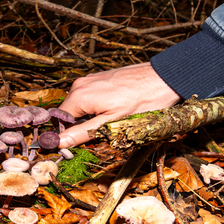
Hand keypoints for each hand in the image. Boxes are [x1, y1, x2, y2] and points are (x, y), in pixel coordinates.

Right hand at [57, 62, 180, 147]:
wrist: (164, 78)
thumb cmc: (143, 101)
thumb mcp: (112, 123)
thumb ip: (83, 133)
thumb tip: (60, 142)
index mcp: (79, 95)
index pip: (59, 120)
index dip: (64, 135)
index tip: (75, 146)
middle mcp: (80, 84)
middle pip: (69, 113)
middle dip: (78, 126)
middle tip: (97, 136)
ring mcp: (91, 79)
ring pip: (80, 105)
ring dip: (89, 118)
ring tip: (110, 122)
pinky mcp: (101, 77)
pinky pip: (90, 97)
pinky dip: (96, 108)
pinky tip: (114, 111)